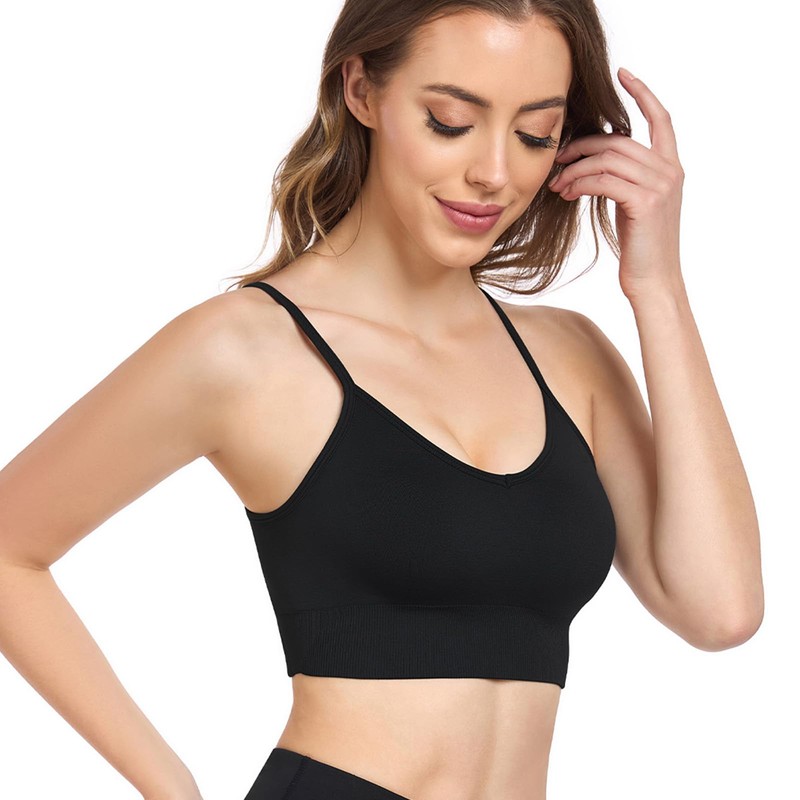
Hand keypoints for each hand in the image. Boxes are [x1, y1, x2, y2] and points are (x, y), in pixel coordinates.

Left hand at [547, 67, 684, 299]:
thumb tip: (588, 163)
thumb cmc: (639, 247)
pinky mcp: (645, 202)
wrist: (653, 281)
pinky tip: (566, 193)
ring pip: (607, 160)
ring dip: (575, 170)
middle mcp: (670, 171)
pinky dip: (579, 184)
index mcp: (671, 167)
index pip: (661, 119)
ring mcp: (660, 186)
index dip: (642, 94)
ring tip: (557, 184)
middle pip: (618, 141)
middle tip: (557, 161)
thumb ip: (622, 178)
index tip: (622, 75)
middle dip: (582, 147)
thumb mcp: (633, 205)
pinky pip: (603, 181)